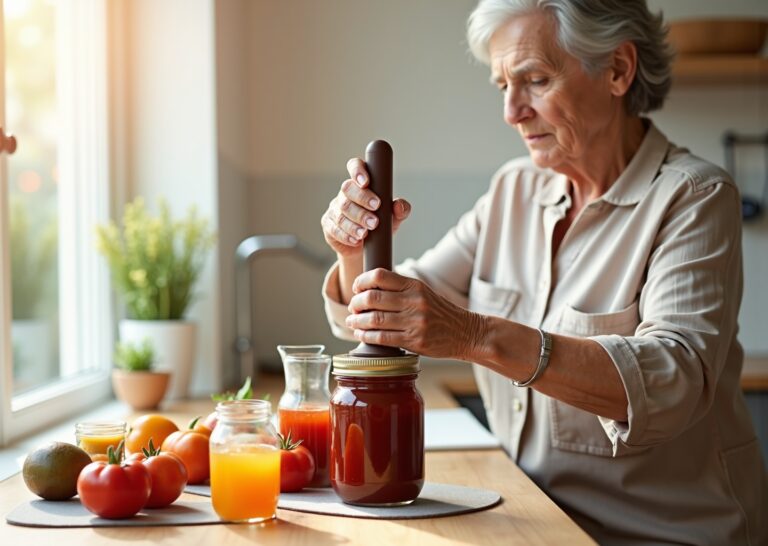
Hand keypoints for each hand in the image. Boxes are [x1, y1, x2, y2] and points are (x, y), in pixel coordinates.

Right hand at [321, 158, 410, 258]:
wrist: (366, 249)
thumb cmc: (380, 227)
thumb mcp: (393, 219)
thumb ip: (400, 210)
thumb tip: (399, 205)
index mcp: (361, 184)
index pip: (355, 166)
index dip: (358, 171)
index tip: (367, 182)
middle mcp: (346, 193)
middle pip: (347, 189)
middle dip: (362, 201)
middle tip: (375, 216)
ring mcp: (335, 208)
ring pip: (341, 211)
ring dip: (355, 223)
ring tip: (366, 233)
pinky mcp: (328, 225)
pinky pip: (334, 228)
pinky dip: (346, 235)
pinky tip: (355, 240)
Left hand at [345, 268, 482, 359]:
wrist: (466, 332)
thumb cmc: (440, 313)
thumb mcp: (423, 293)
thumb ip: (400, 290)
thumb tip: (369, 289)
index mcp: (414, 286)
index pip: (380, 276)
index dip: (362, 281)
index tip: (356, 288)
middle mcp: (414, 302)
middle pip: (372, 298)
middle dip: (356, 303)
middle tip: (353, 308)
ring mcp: (414, 322)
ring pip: (374, 319)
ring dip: (357, 321)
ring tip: (352, 322)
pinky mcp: (414, 341)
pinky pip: (382, 338)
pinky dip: (366, 336)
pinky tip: (361, 335)